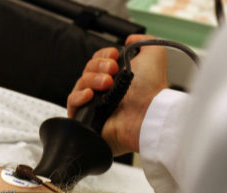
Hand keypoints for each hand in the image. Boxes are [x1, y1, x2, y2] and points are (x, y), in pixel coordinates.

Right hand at [67, 35, 168, 154]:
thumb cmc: (152, 88)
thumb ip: (144, 41)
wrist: (148, 112)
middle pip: (86, 70)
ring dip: (92, 79)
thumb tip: (129, 39)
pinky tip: (90, 94)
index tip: (114, 55)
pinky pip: (72, 104)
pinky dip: (78, 96)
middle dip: (98, 66)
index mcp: (116, 77)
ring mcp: (95, 105)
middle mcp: (105, 91)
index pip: (97, 61)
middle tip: (113, 70)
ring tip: (107, 84)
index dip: (102, 55)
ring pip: (79, 84)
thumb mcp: (154, 55)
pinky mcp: (87, 119)